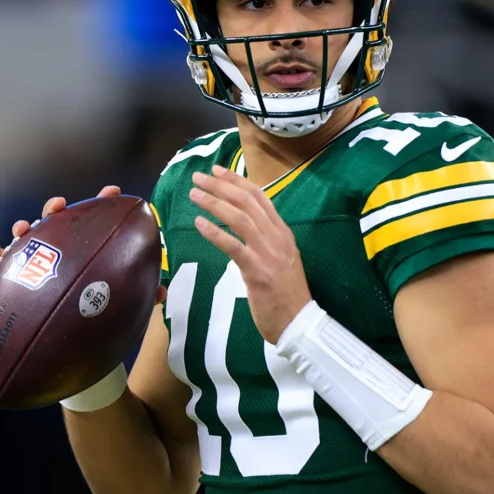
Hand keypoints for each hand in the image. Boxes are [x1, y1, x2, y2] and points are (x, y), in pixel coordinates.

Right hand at [0, 185, 166, 304]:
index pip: (96, 223)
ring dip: (26, 228)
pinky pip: (7, 267)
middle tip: (61, 205)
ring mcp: (40, 266)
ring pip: (31, 239)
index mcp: (88, 252)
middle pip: (58, 224)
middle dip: (56, 209)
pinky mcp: (20, 282)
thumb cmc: (97, 315)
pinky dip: (3, 257)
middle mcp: (63, 254)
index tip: (113, 192)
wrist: (73, 346)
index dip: (103, 204)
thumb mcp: (121, 305)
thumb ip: (141, 296)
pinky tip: (3, 252)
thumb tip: (162, 293)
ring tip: (25, 226)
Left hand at [190, 165, 311, 343]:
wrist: (299, 323)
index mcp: (283, 232)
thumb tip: (245, 226)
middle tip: (199, 177)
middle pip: (247, 202)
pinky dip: (215, 233)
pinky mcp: (258, 272)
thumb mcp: (282, 259)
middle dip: (220, 186)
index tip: (217, 171)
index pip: (260, 197)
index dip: (237, 181)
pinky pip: (234, 247)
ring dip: (214, 203)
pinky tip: (199, 224)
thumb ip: (266, 241)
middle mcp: (277, 237)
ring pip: (240, 218)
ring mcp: (269, 254)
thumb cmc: (287, 295)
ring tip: (194, 195)